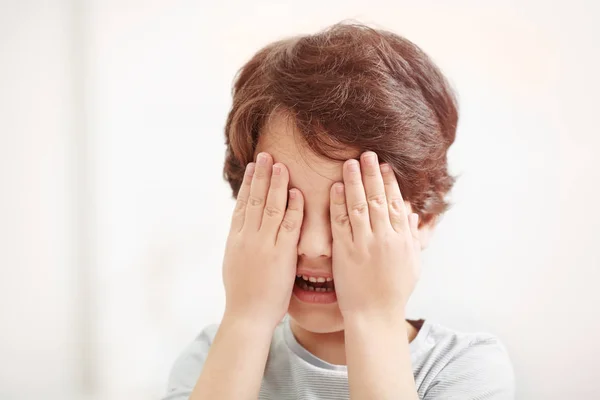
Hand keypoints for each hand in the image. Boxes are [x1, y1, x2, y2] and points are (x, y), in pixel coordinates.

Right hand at [222, 152, 303, 328]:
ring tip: (280, 165)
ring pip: (270, 206)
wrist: (247, 314)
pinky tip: (297, 192)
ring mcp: (264, 244)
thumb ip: (240, 242)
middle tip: (266, 155)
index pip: (242, 204)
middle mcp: (248, 236)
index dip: (248, 183)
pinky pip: (288, 225)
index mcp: (235, 238)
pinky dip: (293, 207)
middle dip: (261, 175)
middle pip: (255, 199)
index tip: (253, 166)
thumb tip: (243, 229)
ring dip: (276, 183)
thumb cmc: (243, 293)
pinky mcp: (281, 253)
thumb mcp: (234, 262)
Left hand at [330, 151, 420, 319]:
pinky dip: (338, 204)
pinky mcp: (345, 252)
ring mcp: (364, 244)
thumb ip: (413, 238)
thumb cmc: (395, 292)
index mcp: (402, 239)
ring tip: (350, 163)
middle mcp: (384, 238)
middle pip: (378, 199)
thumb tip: (414, 215)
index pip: (396, 203)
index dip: (390, 182)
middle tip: (368, 154)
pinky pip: (341, 224)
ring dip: (354, 182)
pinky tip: (336, 188)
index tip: (385, 165)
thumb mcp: (412, 264)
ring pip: (359, 206)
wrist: (375, 315)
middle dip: (372, 174)